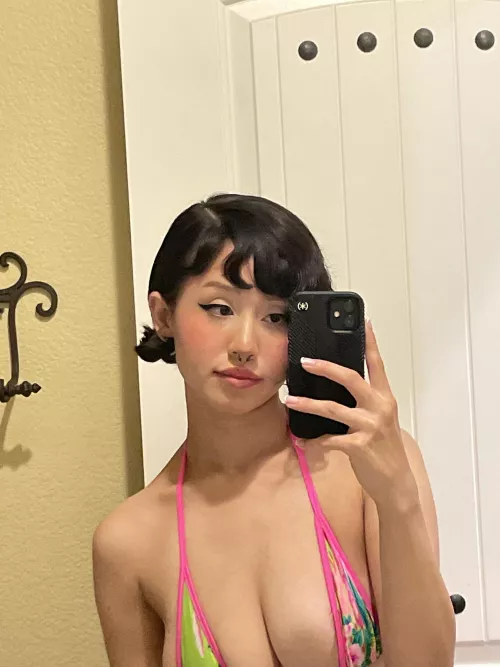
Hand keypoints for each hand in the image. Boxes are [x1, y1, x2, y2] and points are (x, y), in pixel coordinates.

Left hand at [285, 320, 418, 511]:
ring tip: (289, 400)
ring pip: (332, 409)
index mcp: (385, 398)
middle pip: (351, 379)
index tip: (364, 322)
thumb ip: (365, 402)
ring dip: (307, 404)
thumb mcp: (381, 420)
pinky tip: (301, 441)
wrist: (396, 483)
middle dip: (326, 368)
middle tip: (306, 361)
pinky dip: (313, 441)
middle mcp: (379, 407)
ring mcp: (370, 427)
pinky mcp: (359, 446)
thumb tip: (339, 386)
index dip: (371, 342)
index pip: (377, 364)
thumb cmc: (384, 448)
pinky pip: (329, 440)